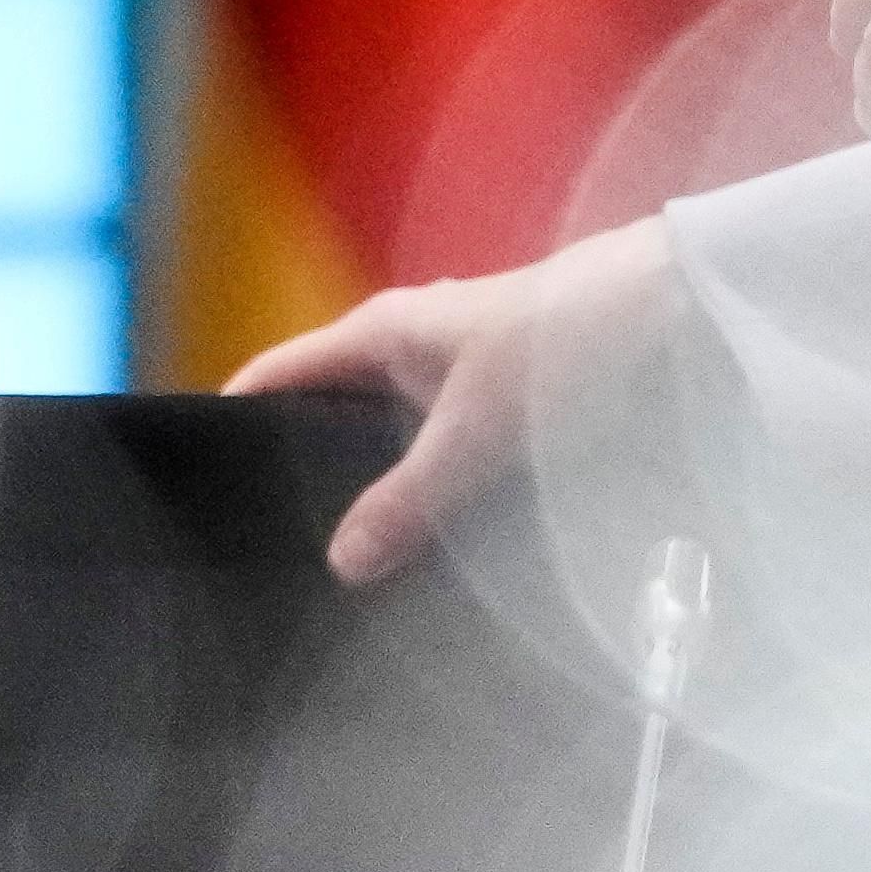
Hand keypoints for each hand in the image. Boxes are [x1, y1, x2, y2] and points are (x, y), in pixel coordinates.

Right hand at [236, 217, 679, 586]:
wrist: (675, 309)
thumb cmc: (566, 344)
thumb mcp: (475, 435)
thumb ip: (407, 502)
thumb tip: (343, 562)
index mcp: (378, 333)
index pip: (274, 378)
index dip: (232, 421)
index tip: (195, 483)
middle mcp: (408, 348)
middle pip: (328, 416)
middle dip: (305, 474)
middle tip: (276, 550)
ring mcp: (455, 374)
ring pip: (391, 442)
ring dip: (380, 490)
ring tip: (354, 563)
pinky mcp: (503, 404)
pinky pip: (442, 455)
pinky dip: (432, 492)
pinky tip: (437, 543)